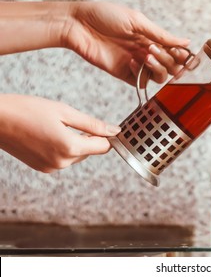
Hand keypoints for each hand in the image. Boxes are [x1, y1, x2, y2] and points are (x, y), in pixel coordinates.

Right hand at [0, 94, 120, 172]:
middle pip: (91, 151)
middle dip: (89, 137)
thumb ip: (92, 124)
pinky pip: (64, 159)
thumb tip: (115, 131)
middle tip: (74, 120)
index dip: (108, 136)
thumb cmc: (27, 110)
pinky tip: (50, 134)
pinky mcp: (43, 168)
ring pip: (78, 155)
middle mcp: (63, 162)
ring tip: (58, 126)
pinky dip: (64, 148)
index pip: (103, 146)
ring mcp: (52, 168)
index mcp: (70, 147)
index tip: (108, 126)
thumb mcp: (64, 111)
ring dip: (76, 142)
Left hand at [63, 1, 189, 84]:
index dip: (180, 55)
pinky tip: (132, 61)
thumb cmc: (105, 16)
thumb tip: (185, 41)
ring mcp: (136, 64)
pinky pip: (142, 82)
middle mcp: (147, 52)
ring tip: (146, 55)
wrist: (78, 25)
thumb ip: (161, 34)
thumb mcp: (137, 21)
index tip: (178, 51)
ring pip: (159, 77)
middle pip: (170, 67)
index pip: (175, 52)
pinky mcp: (125, 74)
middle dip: (169, 60)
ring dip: (158, 67)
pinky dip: (142, 74)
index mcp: (151, 38)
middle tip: (156, 50)